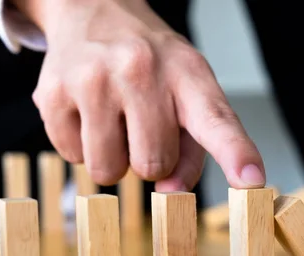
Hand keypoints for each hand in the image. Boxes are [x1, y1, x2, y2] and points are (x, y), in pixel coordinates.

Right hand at [15, 0, 265, 190]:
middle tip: (143, 125)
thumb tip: (170, 190)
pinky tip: (86, 112)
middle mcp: (140, 70)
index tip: (252, 183)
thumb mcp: (186, 92)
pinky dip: (82, 145)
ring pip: (109, 171)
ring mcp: (92, 79)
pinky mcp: (50, 93)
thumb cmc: (150, 63)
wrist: (91, 10)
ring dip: (114, 158)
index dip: (235, 155)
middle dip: (150, 159)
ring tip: (114, 119)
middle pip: (153, 165)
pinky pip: (72, 157)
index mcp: (186, 73)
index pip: (215, 120)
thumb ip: (193, 148)